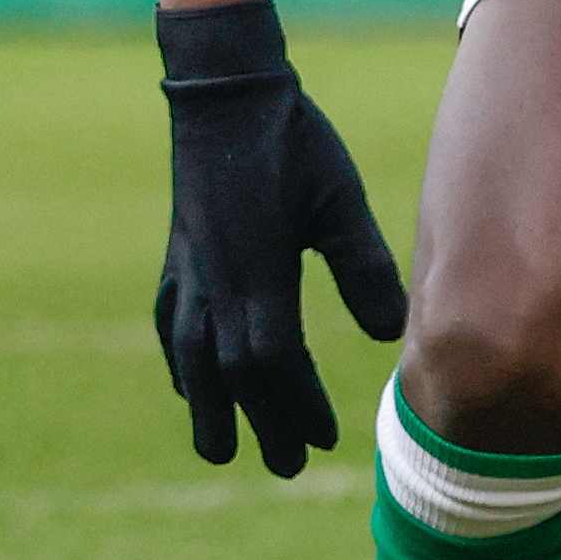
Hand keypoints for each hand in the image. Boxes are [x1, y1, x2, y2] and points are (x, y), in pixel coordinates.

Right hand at [154, 0, 405, 473]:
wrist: (222, 93)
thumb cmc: (291, 141)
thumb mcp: (338, 197)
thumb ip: (363, 266)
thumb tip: (388, 333)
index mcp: (257, 269)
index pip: (273, 360)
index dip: (295, 405)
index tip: (324, 439)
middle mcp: (215, 280)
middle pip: (230, 374)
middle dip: (258, 423)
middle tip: (286, 466)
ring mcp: (189, 271)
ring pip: (191, 358)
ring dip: (207, 408)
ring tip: (219, 452)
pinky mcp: (178, 258)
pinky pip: (172, 325)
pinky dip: (180, 363)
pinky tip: (188, 383)